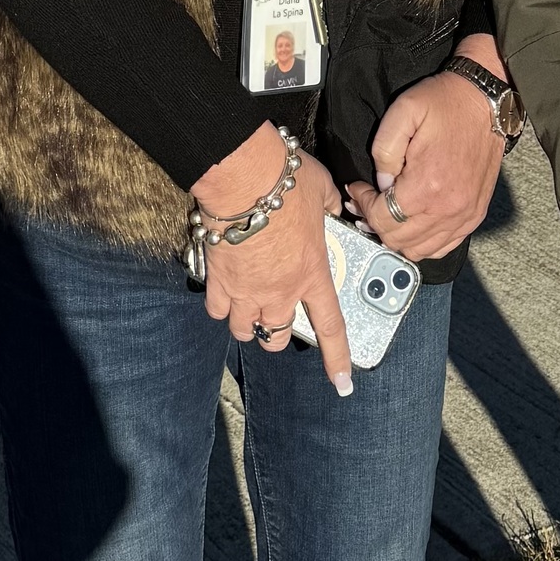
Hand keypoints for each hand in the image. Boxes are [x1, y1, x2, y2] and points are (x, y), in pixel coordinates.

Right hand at [192, 123, 351, 392]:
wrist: (244, 177)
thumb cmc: (288, 182)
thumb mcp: (323, 190)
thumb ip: (330, 206)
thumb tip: (334, 206)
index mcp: (312, 274)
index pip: (331, 327)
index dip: (338, 358)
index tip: (343, 384)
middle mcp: (279, 292)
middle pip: (275, 336)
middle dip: (275, 333)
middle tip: (275, 316)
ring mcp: (246, 291)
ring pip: (243, 330)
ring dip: (246, 323)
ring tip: (247, 307)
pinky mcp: (219, 281)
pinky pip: (216, 310)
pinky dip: (220, 305)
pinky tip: (224, 291)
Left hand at [347, 34, 507, 259]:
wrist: (486, 102)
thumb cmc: (445, 103)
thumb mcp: (404, 111)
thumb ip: (384, 151)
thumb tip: (382, 185)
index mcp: (427, 185)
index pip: (382, 218)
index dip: (363, 204)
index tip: (358, 188)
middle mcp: (447, 209)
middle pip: (397, 239)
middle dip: (374, 222)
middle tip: (366, 202)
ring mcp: (464, 216)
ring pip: (418, 250)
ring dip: (396, 236)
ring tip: (386, 214)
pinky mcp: (474, 215)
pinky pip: (442, 247)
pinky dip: (422, 242)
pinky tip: (412, 222)